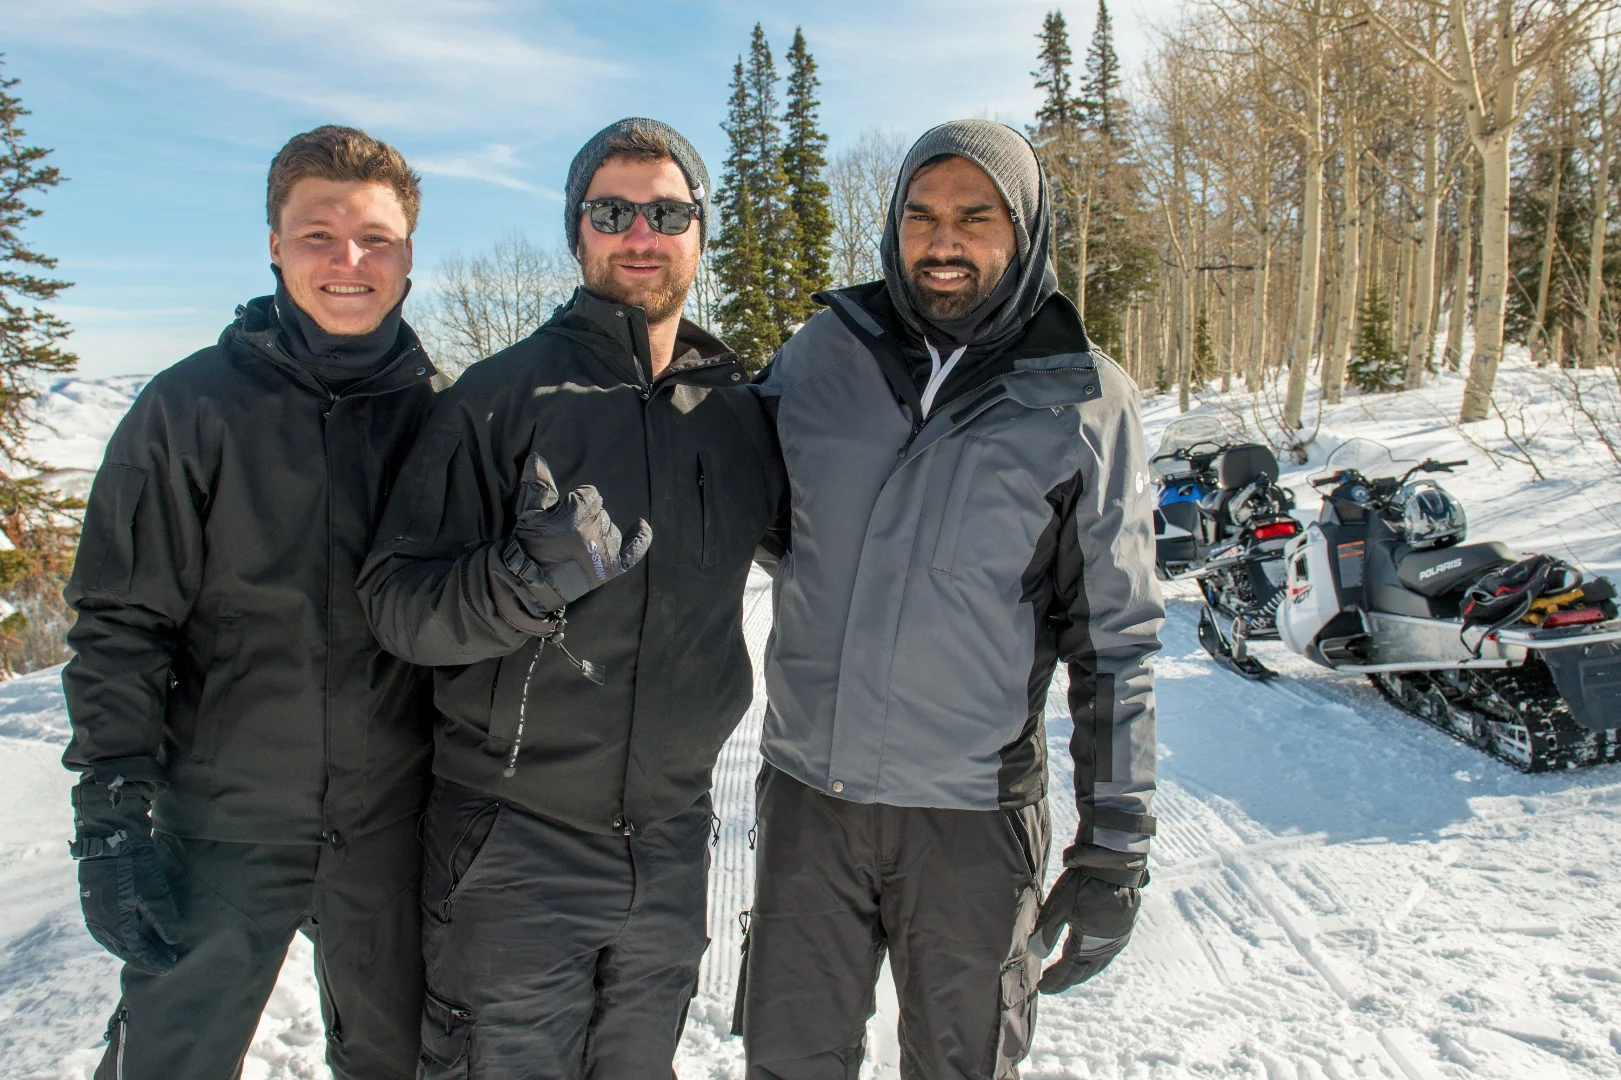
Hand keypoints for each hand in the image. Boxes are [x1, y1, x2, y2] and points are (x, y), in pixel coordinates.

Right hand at [71, 778, 182, 974]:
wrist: (108, 838)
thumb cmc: (134, 865)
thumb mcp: (154, 892)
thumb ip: (164, 919)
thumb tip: (173, 942)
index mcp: (116, 925)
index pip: (138, 952)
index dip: (155, 960)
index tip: (170, 967)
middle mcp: (101, 924)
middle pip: (124, 949)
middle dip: (144, 958)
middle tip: (163, 963)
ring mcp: (94, 913)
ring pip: (114, 940)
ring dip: (131, 948)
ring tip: (150, 952)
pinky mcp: (93, 902)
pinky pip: (107, 929)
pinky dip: (121, 936)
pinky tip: (131, 933)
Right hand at [501, 452, 652, 611]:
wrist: (530, 588)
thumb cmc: (528, 548)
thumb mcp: (530, 514)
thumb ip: (539, 485)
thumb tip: (537, 458)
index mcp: (575, 516)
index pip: (589, 494)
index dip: (576, 502)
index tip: (563, 515)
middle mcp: (594, 533)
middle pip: (600, 511)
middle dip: (585, 518)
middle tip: (566, 536)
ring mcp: (605, 552)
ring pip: (611, 528)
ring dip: (599, 532)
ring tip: (577, 547)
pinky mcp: (611, 570)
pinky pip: (634, 550)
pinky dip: (640, 538)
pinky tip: (641, 526)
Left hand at [1028, 868, 1139, 992]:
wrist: (1114, 867)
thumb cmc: (1083, 885)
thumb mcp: (1059, 907)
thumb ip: (1046, 932)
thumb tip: (1035, 954)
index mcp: (1086, 945)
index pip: (1067, 971)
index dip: (1054, 981)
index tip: (1041, 988)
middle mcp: (1104, 948)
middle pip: (1082, 972)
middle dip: (1065, 979)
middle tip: (1049, 984)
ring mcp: (1117, 941)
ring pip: (1096, 965)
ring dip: (1079, 972)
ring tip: (1066, 975)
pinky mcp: (1123, 932)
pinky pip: (1106, 955)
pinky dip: (1092, 961)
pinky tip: (1087, 958)